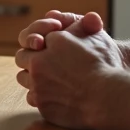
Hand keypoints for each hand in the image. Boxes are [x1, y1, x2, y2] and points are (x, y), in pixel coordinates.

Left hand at [15, 14, 123, 129]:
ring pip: (22, 77)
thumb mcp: (94, 38)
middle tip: (41, 61)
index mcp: (52, 42)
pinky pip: (31, 97)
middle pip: (22, 57)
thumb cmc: (104, 66)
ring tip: (45, 77)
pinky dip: (38, 94)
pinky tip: (51, 93)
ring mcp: (38, 85)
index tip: (45, 46)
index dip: (39, 42)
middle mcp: (39, 62)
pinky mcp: (42, 105)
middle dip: (29, 57)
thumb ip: (76, 27)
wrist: (108, 97)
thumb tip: (63, 24)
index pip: (35, 37)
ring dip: (30, 75)